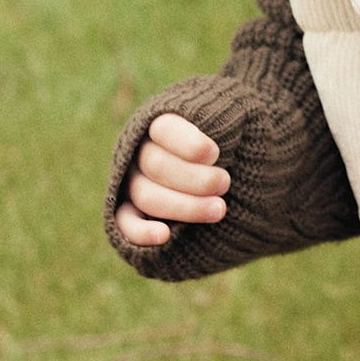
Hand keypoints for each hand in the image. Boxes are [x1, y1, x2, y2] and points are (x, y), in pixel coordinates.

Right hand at [116, 109, 228, 250]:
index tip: (215, 154)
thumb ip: (228, 124)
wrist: (226, 178)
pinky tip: (164, 236)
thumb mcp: (234, 127)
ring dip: (184, 206)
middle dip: (196, 179)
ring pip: (146, 196)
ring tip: (219, 210)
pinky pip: (125, 223)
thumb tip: (233, 125)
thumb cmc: (232, 146)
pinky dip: (141, 232)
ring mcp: (133, 183)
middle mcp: (140, 152)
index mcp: (161, 124)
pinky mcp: (131, 213)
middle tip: (225, 183)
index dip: (190, 144)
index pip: (164, 129)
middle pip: (156, 165)